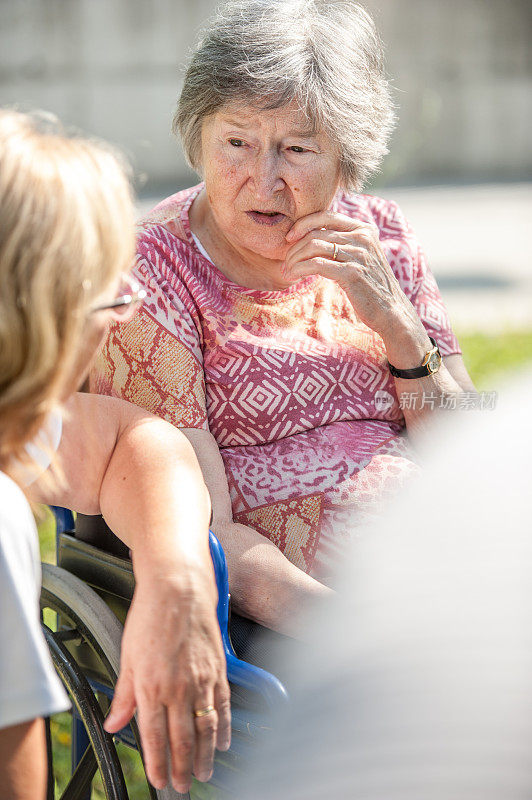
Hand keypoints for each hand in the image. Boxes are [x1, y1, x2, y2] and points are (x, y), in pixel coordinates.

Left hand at [103, 568, 230, 792]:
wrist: (178, 586)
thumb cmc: (150, 615)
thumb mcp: (127, 656)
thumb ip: (124, 695)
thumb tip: (113, 723)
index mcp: (151, 687)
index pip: (154, 737)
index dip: (157, 763)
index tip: (158, 779)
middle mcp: (178, 688)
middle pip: (182, 740)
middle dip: (182, 768)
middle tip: (181, 786)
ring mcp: (202, 679)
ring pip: (205, 729)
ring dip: (204, 756)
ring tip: (203, 774)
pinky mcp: (218, 669)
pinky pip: (224, 706)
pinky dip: (225, 728)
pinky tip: (222, 742)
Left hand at [284, 210, 419, 338]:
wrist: (391, 311)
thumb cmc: (371, 286)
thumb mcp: (361, 257)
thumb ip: (344, 244)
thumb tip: (312, 237)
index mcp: (364, 229)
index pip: (327, 216)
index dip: (304, 223)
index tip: (289, 238)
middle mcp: (362, 238)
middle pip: (316, 233)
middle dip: (294, 248)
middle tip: (285, 262)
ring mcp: (358, 254)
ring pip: (313, 247)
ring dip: (294, 260)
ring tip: (286, 271)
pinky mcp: (352, 273)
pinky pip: (316, 264)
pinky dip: (299, 269)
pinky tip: (293, 277)